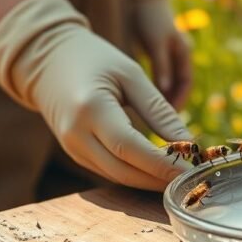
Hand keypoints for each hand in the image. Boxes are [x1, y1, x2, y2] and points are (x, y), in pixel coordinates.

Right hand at [0, 0, 192, 190]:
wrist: (49, 61)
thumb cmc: (96, 60)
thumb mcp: (131, 75)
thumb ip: (159, 110)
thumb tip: (188, 142)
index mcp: (91, 109)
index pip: (130, 147)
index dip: (161, 164)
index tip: (191, 169)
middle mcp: (76, 134)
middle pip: (123, 170)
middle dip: (158, 179)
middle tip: (192, 178)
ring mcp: (72, 148)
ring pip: (116, 177)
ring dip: (148, 181)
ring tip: (180, 176)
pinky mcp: (75, 153)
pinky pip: (109, 171)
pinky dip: (134, 174)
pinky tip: (157, 170)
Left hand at [125, 0, 192, 109]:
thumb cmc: (149, 16)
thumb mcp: (156, 41)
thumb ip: (161, 65)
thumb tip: (165, 92)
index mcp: (183, 52)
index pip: (185, 84)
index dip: (179, 101)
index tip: (167, 118)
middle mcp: (179, 55)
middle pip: (177, 86)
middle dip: (169, 104)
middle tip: (156, 122)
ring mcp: (168, 54)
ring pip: (166, 83)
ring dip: (159, 98)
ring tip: (145, 114)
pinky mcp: (156, 52)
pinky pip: (156, 77)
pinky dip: (150, 89)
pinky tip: (135, 98)